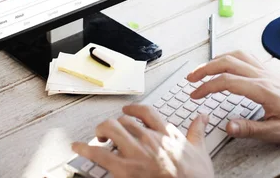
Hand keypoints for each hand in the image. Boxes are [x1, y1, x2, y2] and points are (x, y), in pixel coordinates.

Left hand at [72, 104, 213, 177]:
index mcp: (166, 133)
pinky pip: (99, 154)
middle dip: (114, 124)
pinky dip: (85, 149)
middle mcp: (149, 138)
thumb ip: (197, 131)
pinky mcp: (125, 169)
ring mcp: (136, 153)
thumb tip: (202, 117)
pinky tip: (77, 147)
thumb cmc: (195, 177)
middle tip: (110, 131)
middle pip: (124, 120)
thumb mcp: (200, 151)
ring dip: (101, 131)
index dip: (133, 109)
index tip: (127, 110)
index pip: (145, 111)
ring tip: (98, 137)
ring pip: (111, 129)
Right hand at [186, 51, 279, 144]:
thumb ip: (250, 128)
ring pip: (236, 56)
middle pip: (227, 62)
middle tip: (191, 78)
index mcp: (261, 89)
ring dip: (216, 60)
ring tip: (203, 69)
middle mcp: (262, 76)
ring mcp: (266, 71)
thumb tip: (228, 125)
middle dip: (205, 68)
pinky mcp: (269, 72)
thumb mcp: (277, 132)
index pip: (226, 81)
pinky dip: (231, 57)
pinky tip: (227, 63)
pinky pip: (246, 57)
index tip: (195, 94)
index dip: (206, 87)